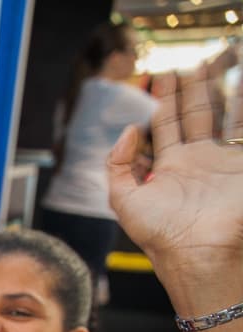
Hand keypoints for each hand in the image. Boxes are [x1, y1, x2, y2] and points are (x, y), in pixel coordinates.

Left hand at [108, 67, 242, 308]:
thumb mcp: (123, 200)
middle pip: (194, 113)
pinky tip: (238, 83)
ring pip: (221, 114)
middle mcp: (196, 161)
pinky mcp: (241, 166)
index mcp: (167, 168)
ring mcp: (223, 161)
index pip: (164, 124)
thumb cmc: (160, 234)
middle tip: (186, 63)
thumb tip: (128, 130)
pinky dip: (241, 106)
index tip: (157, 76)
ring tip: (211, 62)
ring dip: (216, 90)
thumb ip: (117, 164)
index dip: (161, 100)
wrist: (200, 251)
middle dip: (190, 88)